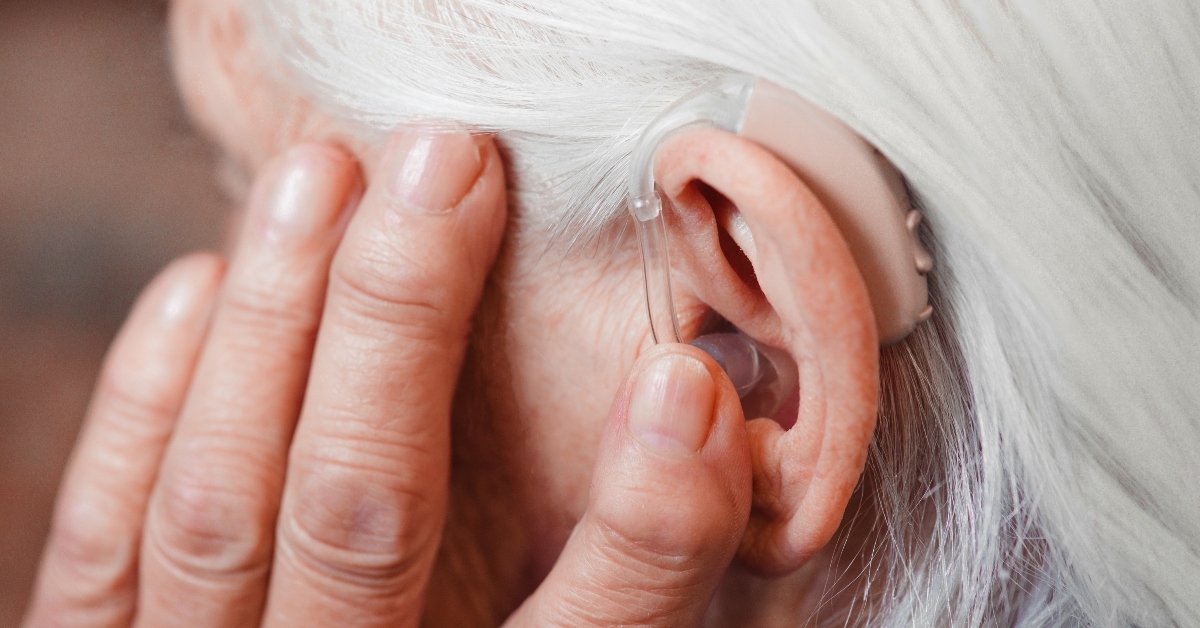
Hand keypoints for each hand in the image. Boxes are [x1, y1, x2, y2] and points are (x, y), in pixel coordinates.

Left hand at [24, 131, 751, 626]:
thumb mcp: (539, 615)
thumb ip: (603, 561)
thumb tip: (700, 399)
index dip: (648, 530)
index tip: (684, 382)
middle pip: (361, 515)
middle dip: (400, 320)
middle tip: (448, 162)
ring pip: (219, 505)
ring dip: (276, 319)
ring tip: (324, 174)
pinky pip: (107, 540)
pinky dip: (149, 401)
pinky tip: (204, 281)